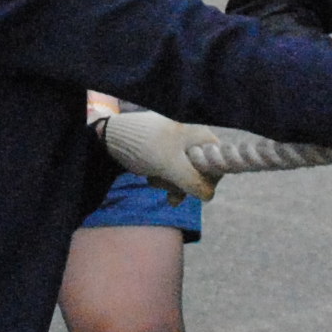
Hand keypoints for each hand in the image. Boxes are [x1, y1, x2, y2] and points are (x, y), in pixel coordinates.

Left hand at [95, 107, 221, 202]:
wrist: (112, 138)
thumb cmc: (146, 147)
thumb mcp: (173, 166)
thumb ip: (194, 182)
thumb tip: (209, 196)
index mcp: (200, 136)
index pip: (218, 164)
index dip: (207, 178)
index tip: (191, 183)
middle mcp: (193, 140)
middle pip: (202, 172)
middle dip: (184, 184)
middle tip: (169, 184)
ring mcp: (180, 148)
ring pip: (186, 176)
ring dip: (171, 183)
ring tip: (155, 180)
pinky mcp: (167, 155)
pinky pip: (174, 174)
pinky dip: (165, 181)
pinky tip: (153, 181)